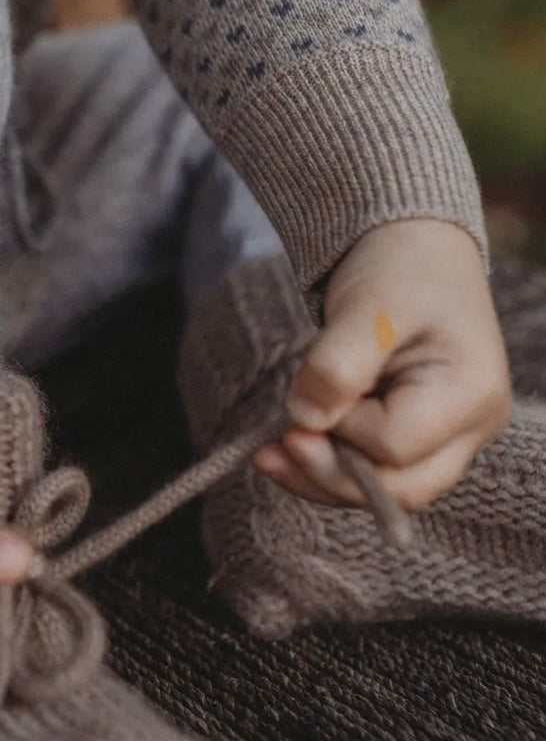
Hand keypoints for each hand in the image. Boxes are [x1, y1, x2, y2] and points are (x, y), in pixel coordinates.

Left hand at [253, 218, 511, 509]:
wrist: (416, 249)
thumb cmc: (401, 268)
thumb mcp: (367, 305)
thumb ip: (337, 365)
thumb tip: (304, 422)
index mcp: (471, 392)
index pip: (395, 445)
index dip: (343, 429)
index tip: (311, 389)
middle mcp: (473, 427)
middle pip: (400, 488)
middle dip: (328, 476)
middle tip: (270, 452)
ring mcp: (452, 439)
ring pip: (386, 491)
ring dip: (321, 478)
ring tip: (267, 456)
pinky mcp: (421, 439)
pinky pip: (376, 472)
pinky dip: (329, 466)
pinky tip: (288, 450)